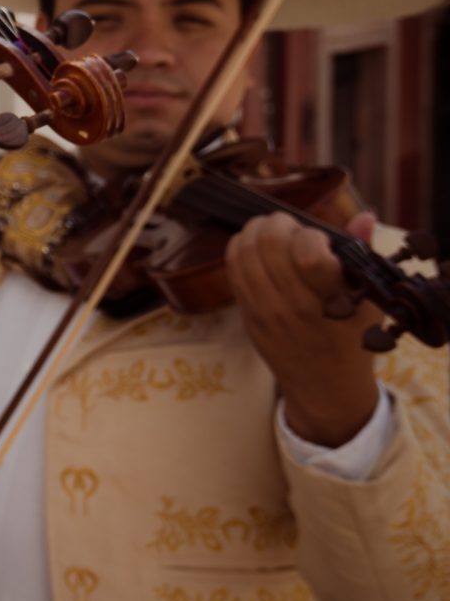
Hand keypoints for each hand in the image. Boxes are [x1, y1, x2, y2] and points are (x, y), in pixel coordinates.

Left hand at [228, 211, 381, 448]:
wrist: (324, 385)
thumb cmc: (352, 338)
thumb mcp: (369, 301)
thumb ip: (362, 255)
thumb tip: (363, 215)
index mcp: (332, 302)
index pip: (309, 254)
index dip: (312, 236)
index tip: (320, 239)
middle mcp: (294, 306)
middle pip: (269, 242)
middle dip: (281, 223)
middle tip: (292, 227)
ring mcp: (265, 311)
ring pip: (244, 250)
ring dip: (257, 230)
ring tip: (273, 232)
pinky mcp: (246, 314)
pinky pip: (232, 268)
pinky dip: (241, 247)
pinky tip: (255, 246)